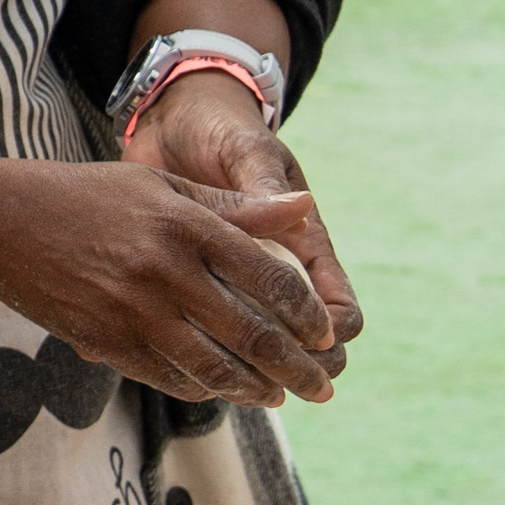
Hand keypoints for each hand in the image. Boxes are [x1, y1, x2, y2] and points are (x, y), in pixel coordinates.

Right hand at [0, 159, 344, 408]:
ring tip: (276, 396)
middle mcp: (164, 271)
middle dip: (299, 370)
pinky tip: (221, 388)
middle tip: (323, 387)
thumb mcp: (158, 187)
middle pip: (253, 335)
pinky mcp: (108, 341)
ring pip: (217, 369)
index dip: (308, 315)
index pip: (270, 279)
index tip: (326, 334)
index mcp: (183, 225)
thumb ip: (234, 207)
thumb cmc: (84, 196)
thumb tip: (305, 210)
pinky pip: (171, 378)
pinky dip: (204, 389)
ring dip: (257, 391)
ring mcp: (134, 311)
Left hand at [123, 69, 362, 362]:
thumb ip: (262, 184)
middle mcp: (273, 269)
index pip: (338, 309)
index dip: (332, 334)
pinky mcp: (192, 276)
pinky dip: (191, 340)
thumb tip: (296, 209)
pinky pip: (201, 323)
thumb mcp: (244, 151)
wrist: (175, 119)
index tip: (314, 347)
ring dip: (243, 366)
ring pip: (252, 343)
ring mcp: (233, 277)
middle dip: (292, 368)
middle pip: (301, 342)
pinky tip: (166, 354)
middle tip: (269, 386)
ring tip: (221, 382)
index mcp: (301, 245)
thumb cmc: (221, 130)